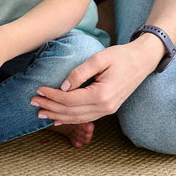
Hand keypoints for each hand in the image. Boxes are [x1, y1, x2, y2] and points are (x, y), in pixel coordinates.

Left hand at [30, 42, 157, 124]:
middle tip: (33, 101)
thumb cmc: (121, 56)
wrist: (142, 61)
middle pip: (71, 111)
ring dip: (57, 115)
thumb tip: (63, 86)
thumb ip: (80, 72)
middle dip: (50, 107)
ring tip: (40, 112)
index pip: (70, 99)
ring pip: (77, 118)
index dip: (52, 95)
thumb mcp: (100, 58)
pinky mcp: (108, 109)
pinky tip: (58, 119)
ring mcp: (107, 110)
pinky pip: (85, 118)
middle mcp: (105, 107)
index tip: (39, 89)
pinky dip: (70, 119)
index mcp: (102, 94)